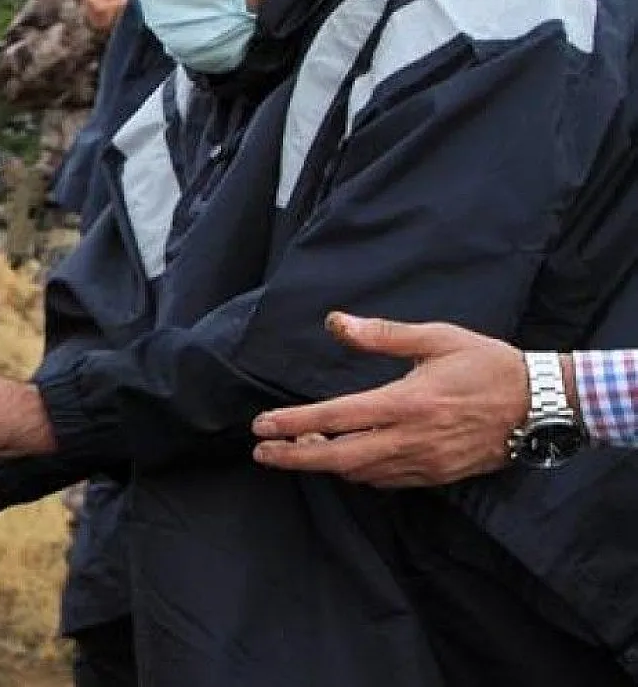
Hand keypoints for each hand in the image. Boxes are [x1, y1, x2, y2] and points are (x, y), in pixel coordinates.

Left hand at [251, 312, 530, 486]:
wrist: (542, 405)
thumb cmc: (487, 364)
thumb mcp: (436, 338)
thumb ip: (382, 334)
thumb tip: (336, 322)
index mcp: (406, 402)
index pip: (336, 418)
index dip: (293, 424)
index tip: (261, 427)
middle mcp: (411, 438)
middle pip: (339, 458)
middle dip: (294, 458)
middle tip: (261, 453)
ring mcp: (424, 462)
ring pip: (360, 473)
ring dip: (326, 464)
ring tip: (300, 447)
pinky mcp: (437, 476)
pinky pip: (386, 481)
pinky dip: (358, 473)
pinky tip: (344, 459)